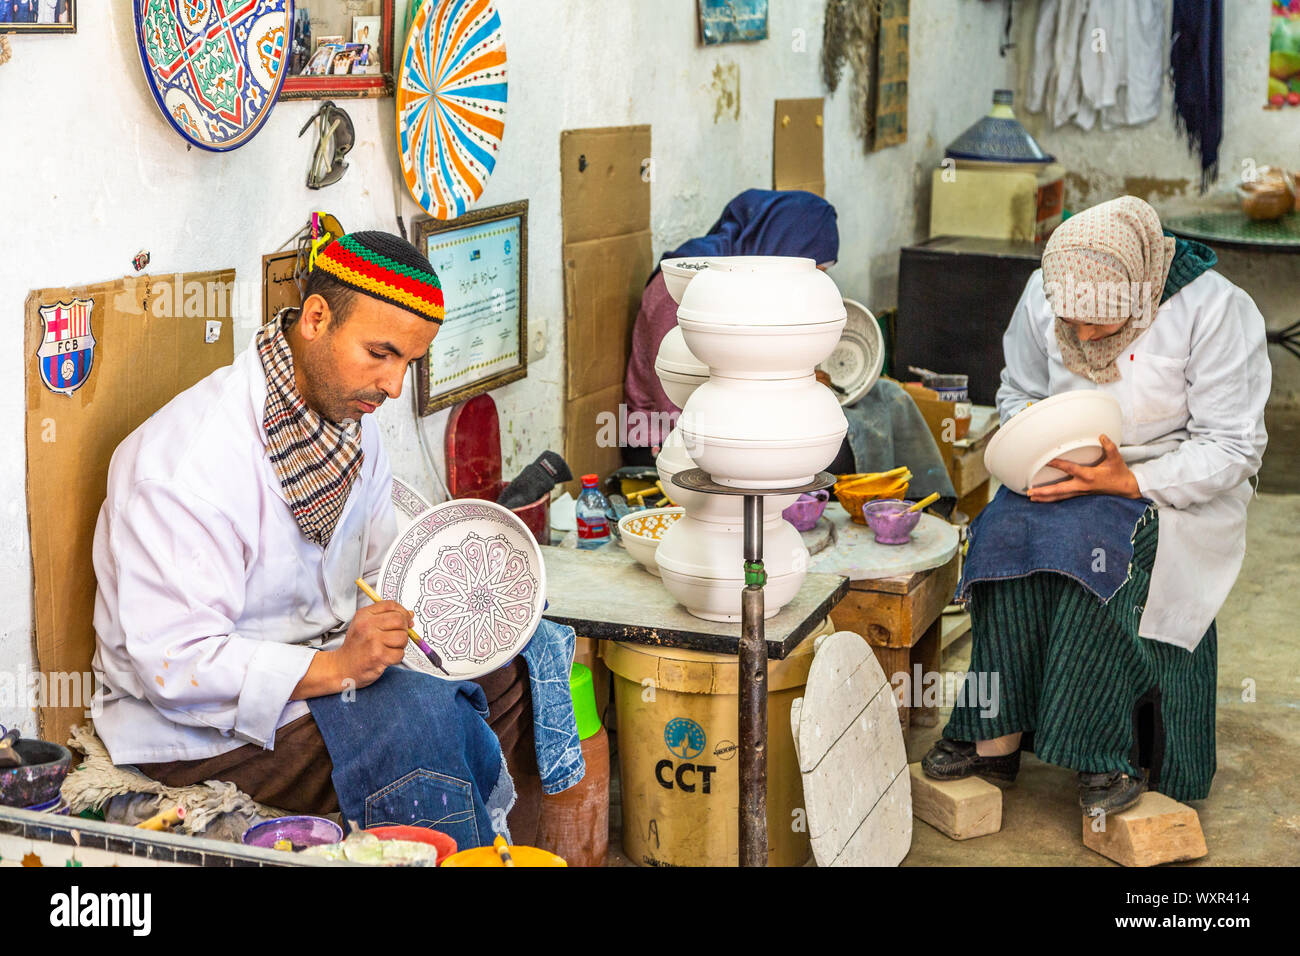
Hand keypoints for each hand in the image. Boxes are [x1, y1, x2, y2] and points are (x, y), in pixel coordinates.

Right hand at [293, 600, 413, 698]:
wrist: (342, 668)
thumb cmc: (355, 647)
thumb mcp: (364, 625)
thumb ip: (385, 617)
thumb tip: (409, 615)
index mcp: (364, 615)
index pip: (391, 605)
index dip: (402, 611)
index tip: (406, 619)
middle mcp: (367, 626)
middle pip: (399, 620)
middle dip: (404, 629)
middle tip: (397, 636)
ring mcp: (373, 641)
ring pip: (402, 637)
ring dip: (401, 645)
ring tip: (390, 648)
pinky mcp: (378, 656)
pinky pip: (400, 653)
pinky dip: (397, 657)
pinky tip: (387, 657)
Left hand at [1027, 434, 1140, 502]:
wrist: (1126, 489)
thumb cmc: (1119, 473)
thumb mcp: (1116, 459)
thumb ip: (1109, 447)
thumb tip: (1102, 436)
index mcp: (1088, 476)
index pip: (1070, 469)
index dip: (1058, 464)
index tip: (1046, 460)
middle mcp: (1082, 486)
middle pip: (1059, 490)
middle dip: (1044, 491)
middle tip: (1030, 492)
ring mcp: (1080, 492)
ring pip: (1060, 496)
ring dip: (1045, 497)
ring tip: (1031, 497)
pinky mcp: (1080, 494)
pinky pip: (1064, 497)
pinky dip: (1053, 498)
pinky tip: (1043, 499)